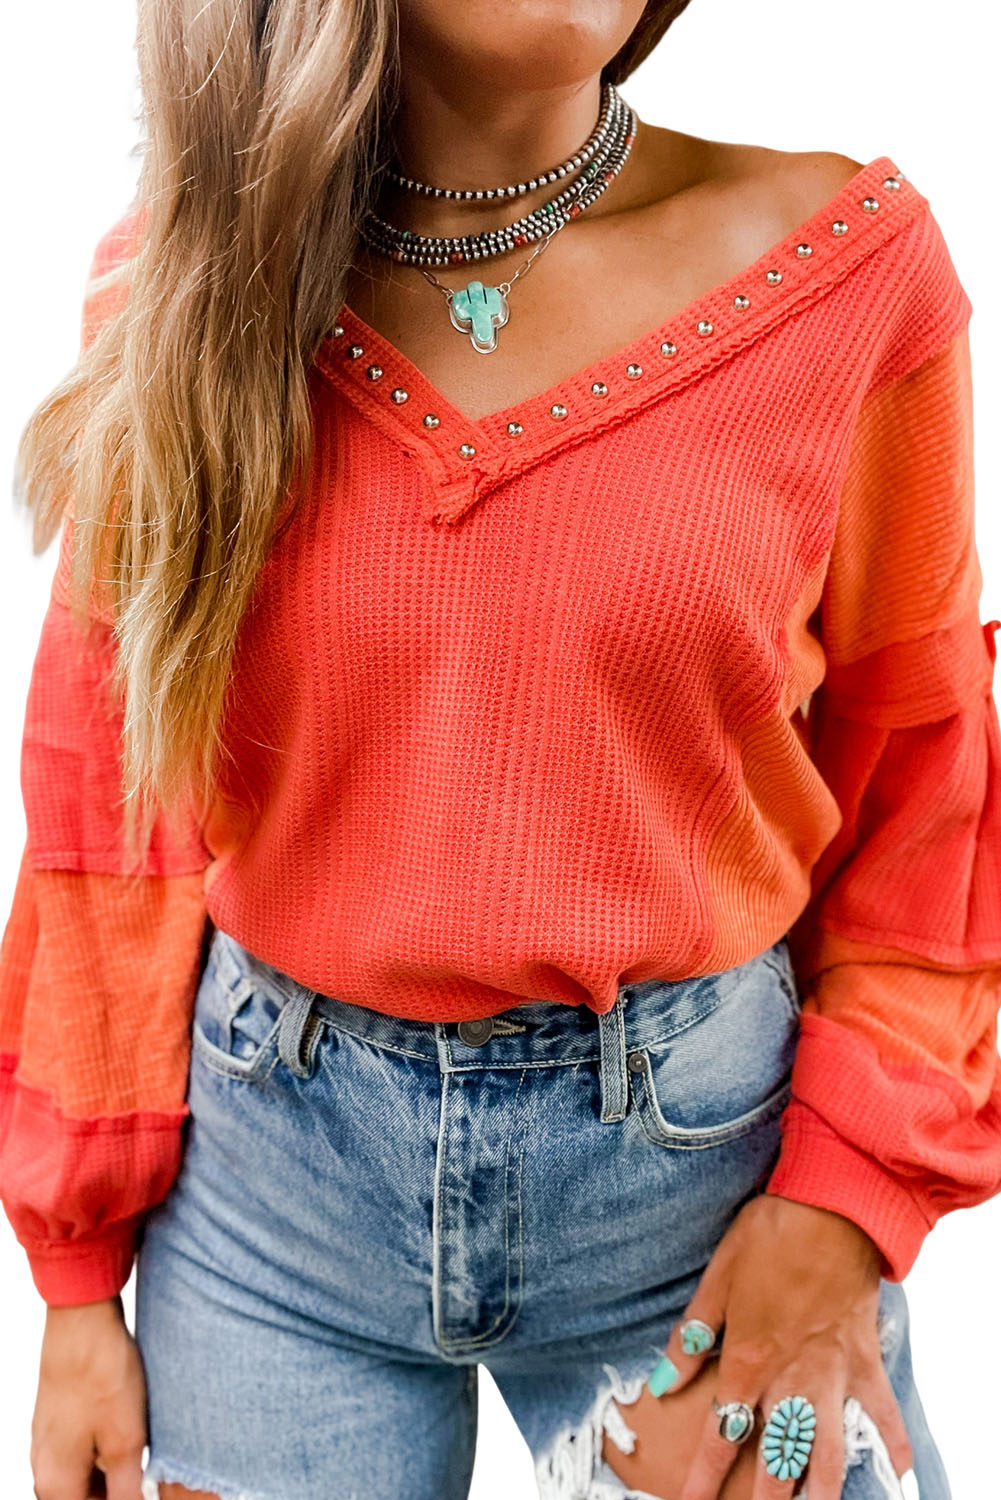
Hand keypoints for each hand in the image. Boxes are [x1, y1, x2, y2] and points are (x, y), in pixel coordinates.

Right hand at [31, 1294, 147, 1499]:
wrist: (81, 1317)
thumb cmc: (101, 1373)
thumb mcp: (125, 1441)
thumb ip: (126, 1490)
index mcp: (56, 1483)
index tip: (147, 1489)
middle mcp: (44, 1467)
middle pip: (86, 1498)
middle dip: (118, 1490)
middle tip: (149, 1471)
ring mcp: (47, 1440)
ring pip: (85, 1474)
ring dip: (113, 1470)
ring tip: (144, 1447)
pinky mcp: (57, 1418)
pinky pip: (82, 1448)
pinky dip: (105, 1447)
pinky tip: (131, 1426)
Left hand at [642, 1195, 912, 1499]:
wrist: (832, 1207)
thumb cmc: (770, 1234)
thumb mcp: (718, 1277)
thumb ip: (692, 1334)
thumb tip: (661, 1379)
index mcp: (750, 1359)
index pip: (721, 1431)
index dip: (703, 1475)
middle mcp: (793, 1377)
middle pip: (777, 1457)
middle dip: (764, 1497)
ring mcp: (834, 1373)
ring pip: (828, 1450)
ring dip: (820, 1490)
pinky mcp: (866, 1359)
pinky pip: (882, 1412)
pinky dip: (891, 1445)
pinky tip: (897, 1474)